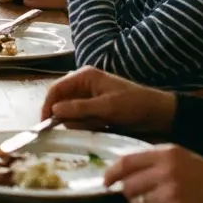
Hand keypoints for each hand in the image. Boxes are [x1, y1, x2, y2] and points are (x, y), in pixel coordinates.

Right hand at [40, 66, 176, 133]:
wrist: (158, 114)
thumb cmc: (134, 105)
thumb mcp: (107, 107)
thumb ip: (79, 108)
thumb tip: (54, 110)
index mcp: (84, 76)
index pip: (56, 89)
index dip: (47, 106)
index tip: (45, 125)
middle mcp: (83, 85)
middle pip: (61, 102)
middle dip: (69, 117)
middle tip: (83, 125)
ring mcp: (89, 98)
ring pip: (71, 114)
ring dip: (81, 123)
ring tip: (101, 124)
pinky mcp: (94, 110)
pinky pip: (81, 120)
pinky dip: (88, 126)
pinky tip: (102, 126)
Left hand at [105, 144, 202, 202]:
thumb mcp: (183, 158)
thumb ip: (154, 161)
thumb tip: (121, 170)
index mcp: (168, 153)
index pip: (127, 162)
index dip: (111, 173)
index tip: (106, 182)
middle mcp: (168, 172)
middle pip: (128, 186)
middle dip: (132, 195)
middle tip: (145, 198)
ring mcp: (172, 195)